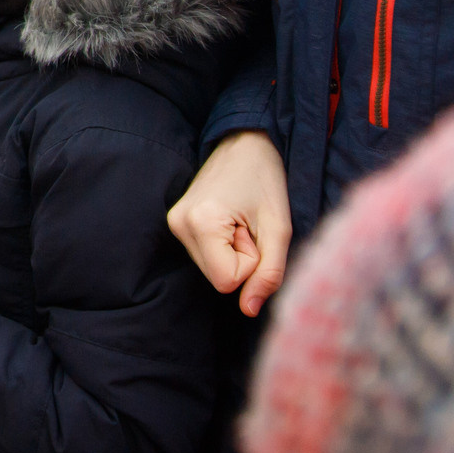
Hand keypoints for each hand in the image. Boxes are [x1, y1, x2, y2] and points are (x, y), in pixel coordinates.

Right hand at [168, 130, 292, 316]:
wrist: (244, 142)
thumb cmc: (265, 179)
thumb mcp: (279, 228)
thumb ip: (269, 272)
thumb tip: (249, 310)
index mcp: (200, 223)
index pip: (227, 281)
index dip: (251, 263)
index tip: (254, 231)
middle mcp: (179, 225)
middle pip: (218, 277)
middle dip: (242, 259)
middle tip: (248, 226)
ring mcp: (174, 223)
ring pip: (213, 268)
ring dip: (233, 253)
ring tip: (240, 221)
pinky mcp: (177, 222)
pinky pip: (206, 255)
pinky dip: (224, 246)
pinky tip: (229, 220)